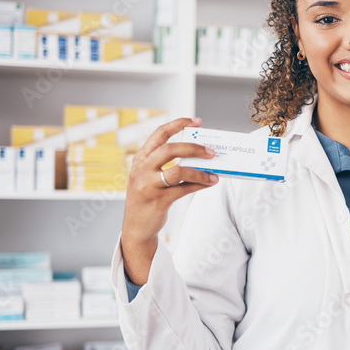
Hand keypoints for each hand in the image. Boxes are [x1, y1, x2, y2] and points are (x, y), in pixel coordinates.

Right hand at [121, 117, 216, 282]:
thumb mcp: (149, 177)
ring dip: (200, 172)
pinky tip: (210, 183)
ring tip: (214, 173)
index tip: (197, 121)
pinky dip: (200, 185)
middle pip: (170, 150)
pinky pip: (184, 189)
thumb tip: (198, 154)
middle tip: (211, 152)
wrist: (136, 227)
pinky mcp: (158, 200)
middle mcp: (142, 169)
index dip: (179, 124)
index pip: (159, 134)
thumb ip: (166, 164)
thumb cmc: (147, 198)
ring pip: (179, 171)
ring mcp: (149, 185)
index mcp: (140, 159)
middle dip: (194, 148)